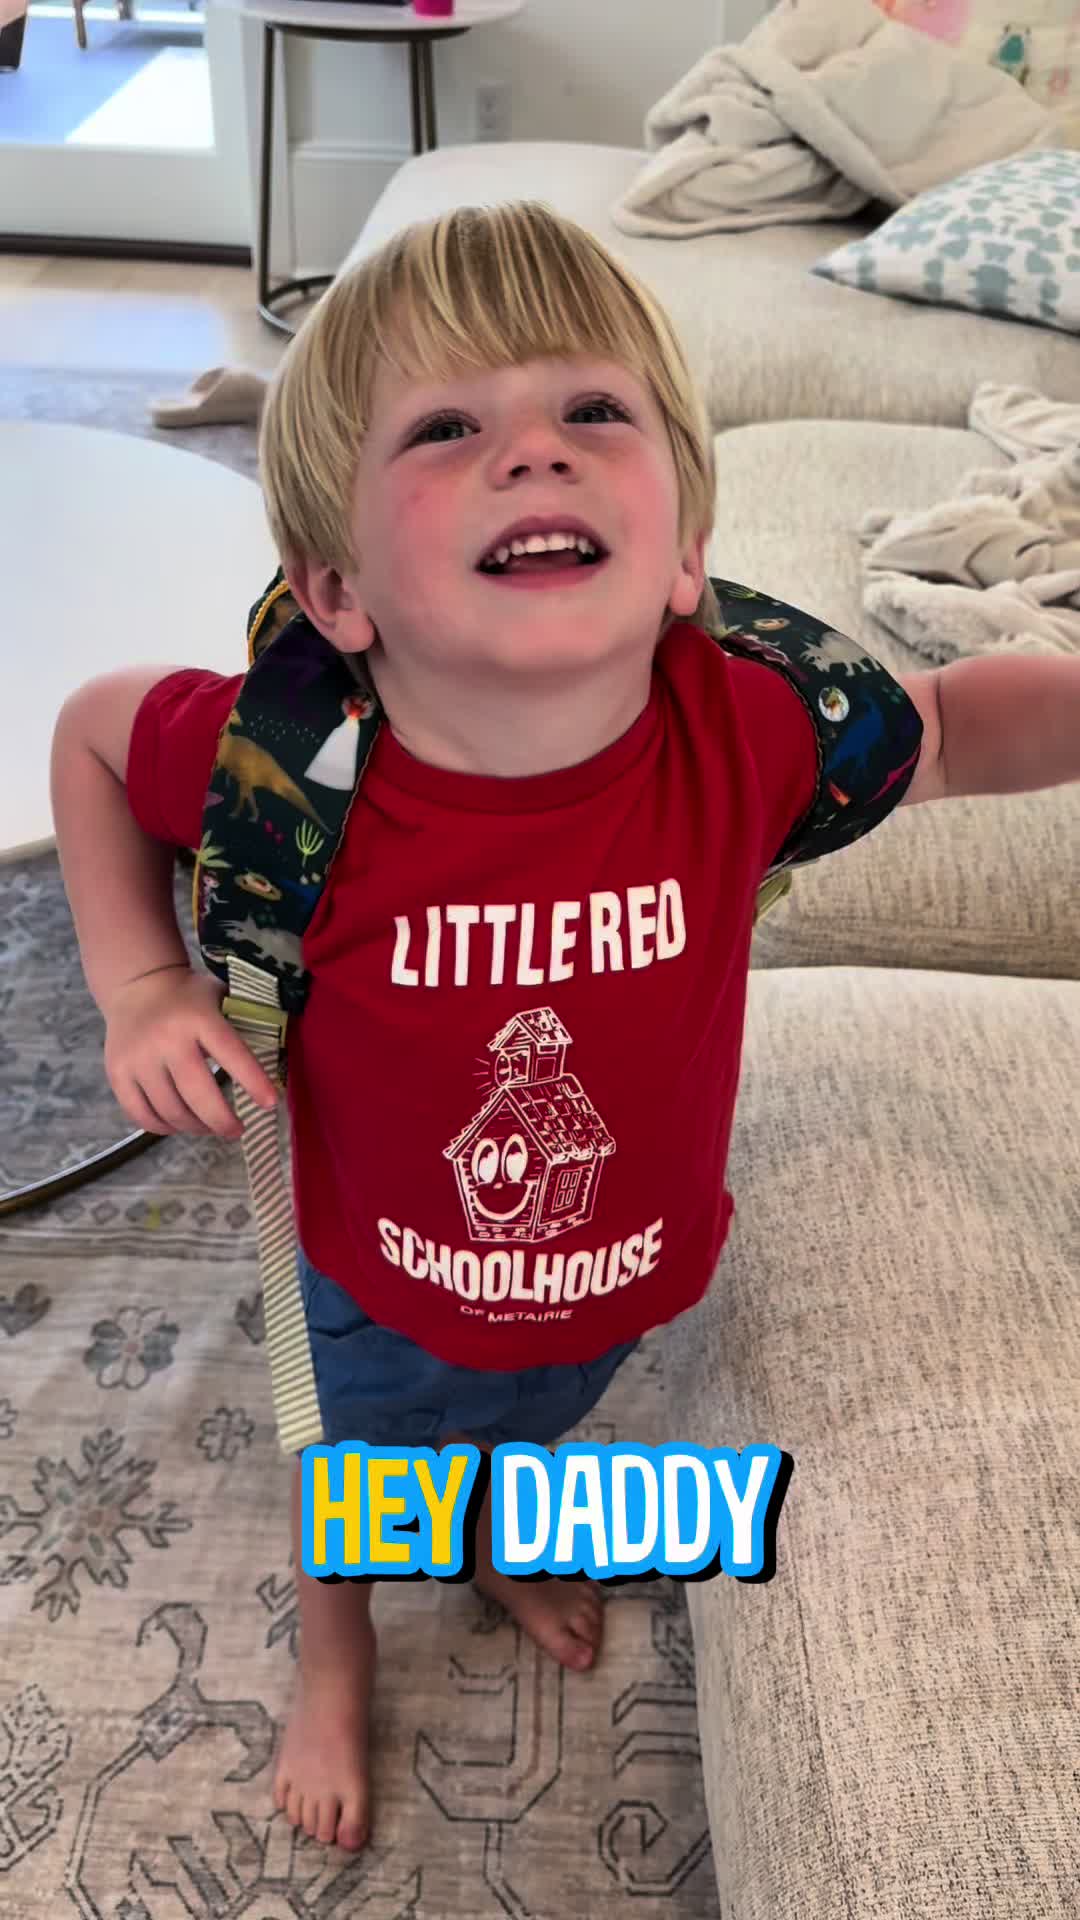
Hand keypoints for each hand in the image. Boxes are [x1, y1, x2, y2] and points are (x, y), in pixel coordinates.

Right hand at [103, 964, 280, 1139]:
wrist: (136, 986)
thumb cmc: (189, 998)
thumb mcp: (220, 998)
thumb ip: (243, 1024)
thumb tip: (275, 1065)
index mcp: (199, 1017)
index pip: (231, 1053)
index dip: (253, 1081)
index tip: (271, 1104)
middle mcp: (166, 1038)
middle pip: (197, 1094)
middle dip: (222, 1121)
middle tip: (236, 1130)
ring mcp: (138, 1058)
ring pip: (170, 1111)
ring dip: (195, 1127)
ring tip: (209, 1126)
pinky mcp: (116, 1073)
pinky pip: (142, 1115)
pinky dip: (164, 1127)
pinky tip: (179, 1123)